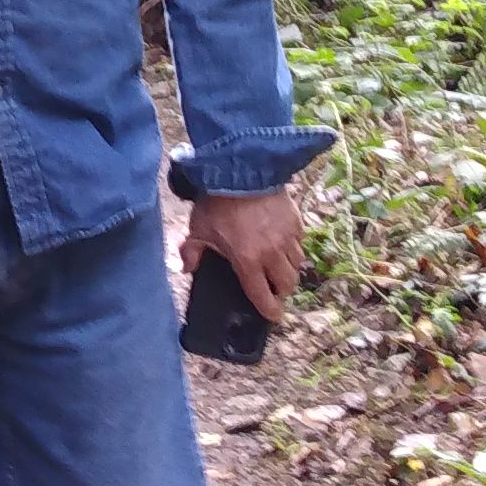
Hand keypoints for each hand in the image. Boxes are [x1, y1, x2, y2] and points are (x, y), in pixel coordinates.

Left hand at [182, 186, 305, 322]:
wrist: (242, 169)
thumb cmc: (217, 202)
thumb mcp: (198, 228)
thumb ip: (191, 251)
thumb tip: (186, 267)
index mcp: (248, 260)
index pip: (262, 295)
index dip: (269, 310)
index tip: (273, 316)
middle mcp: (272, 253)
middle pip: (287, 283)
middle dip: (282, 291)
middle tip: (274, 289)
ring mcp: (287, 236)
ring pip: (296, 263)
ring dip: (288, 269)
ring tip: (278, 266)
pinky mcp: (296, 220)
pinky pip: (299, 241)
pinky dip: (292, 246)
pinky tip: (282, 242)